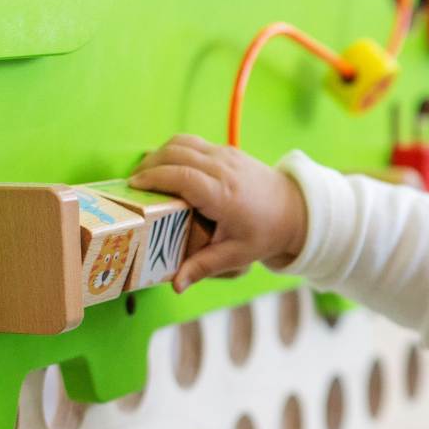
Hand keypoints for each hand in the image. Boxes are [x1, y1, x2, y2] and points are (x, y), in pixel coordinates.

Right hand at [128, 134, 308, 292]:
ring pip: (183, 143)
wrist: (296, 210)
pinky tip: (167, 168)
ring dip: (159, 154)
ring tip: (146, 174)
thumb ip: (203, 267)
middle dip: (149, 165)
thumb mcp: (236, 255)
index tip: (133, 186)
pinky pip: (193, 143)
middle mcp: (224, 169)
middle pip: (176, 154)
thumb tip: (176, 285)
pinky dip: (174, 151)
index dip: (154, 178)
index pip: (181, 177)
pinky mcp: (228, 150)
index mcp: (224, 195)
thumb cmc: (266, 233)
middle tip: (132, 184)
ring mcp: (227, 155)